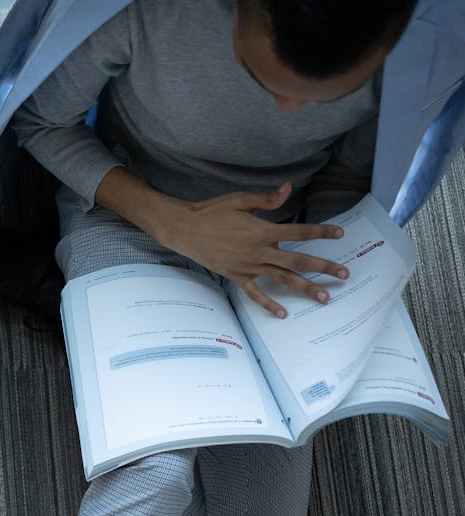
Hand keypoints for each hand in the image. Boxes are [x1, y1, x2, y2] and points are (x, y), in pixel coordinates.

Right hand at [155, 183, 349, 316]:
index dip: (321, 232)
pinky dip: (269, 304)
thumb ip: (267, 199)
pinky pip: (255, 293)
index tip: (339, 234)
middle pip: (298, 261)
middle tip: (345, 274)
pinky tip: (283, 313)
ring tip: (324, 297)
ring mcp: (248, 266)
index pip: (299, 231)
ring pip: (282, 279)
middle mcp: (259, 252)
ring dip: (305, 288)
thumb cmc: (211, 212)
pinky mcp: (237, 276)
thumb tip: (288, 188)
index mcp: (262, 231)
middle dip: (323, 267)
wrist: (184, 230)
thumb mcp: (239, 200)